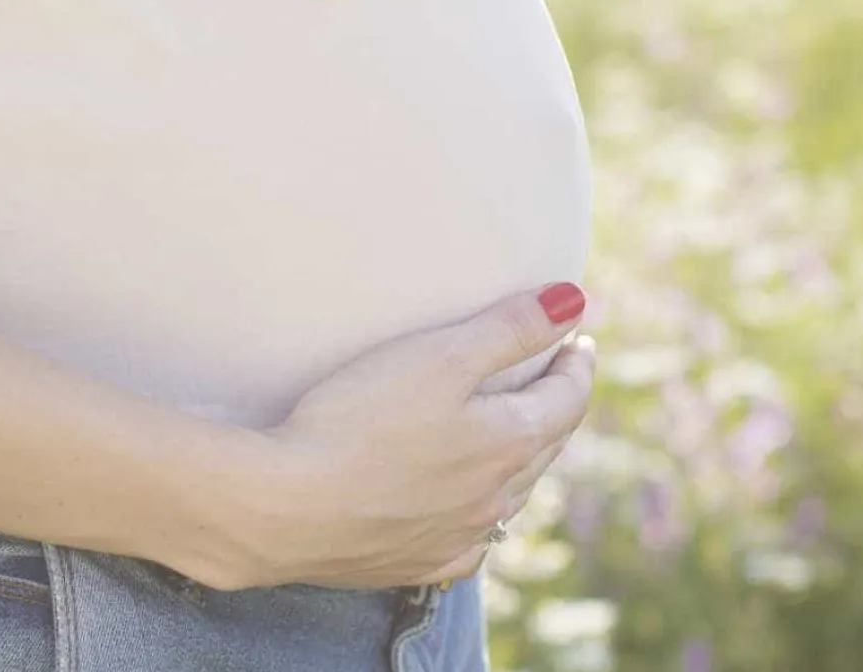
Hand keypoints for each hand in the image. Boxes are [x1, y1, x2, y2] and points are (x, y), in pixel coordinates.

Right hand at [182, 283, 595, 590]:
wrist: (285, 506)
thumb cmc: (358, 420)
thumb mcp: (439, 356)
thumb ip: (509, 328)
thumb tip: (574, 300)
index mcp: (508, 442)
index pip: (566, 400)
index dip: (576, 366)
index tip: (577, 342)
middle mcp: (494, 497)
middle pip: (544, 447)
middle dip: (555, 408)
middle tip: (555, 380)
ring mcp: (457, 537)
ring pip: (510, 497)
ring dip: (523, 462)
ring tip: (518, 438)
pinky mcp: (414, 563)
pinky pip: (469, 544)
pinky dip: (481, 520)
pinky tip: (471, 518)